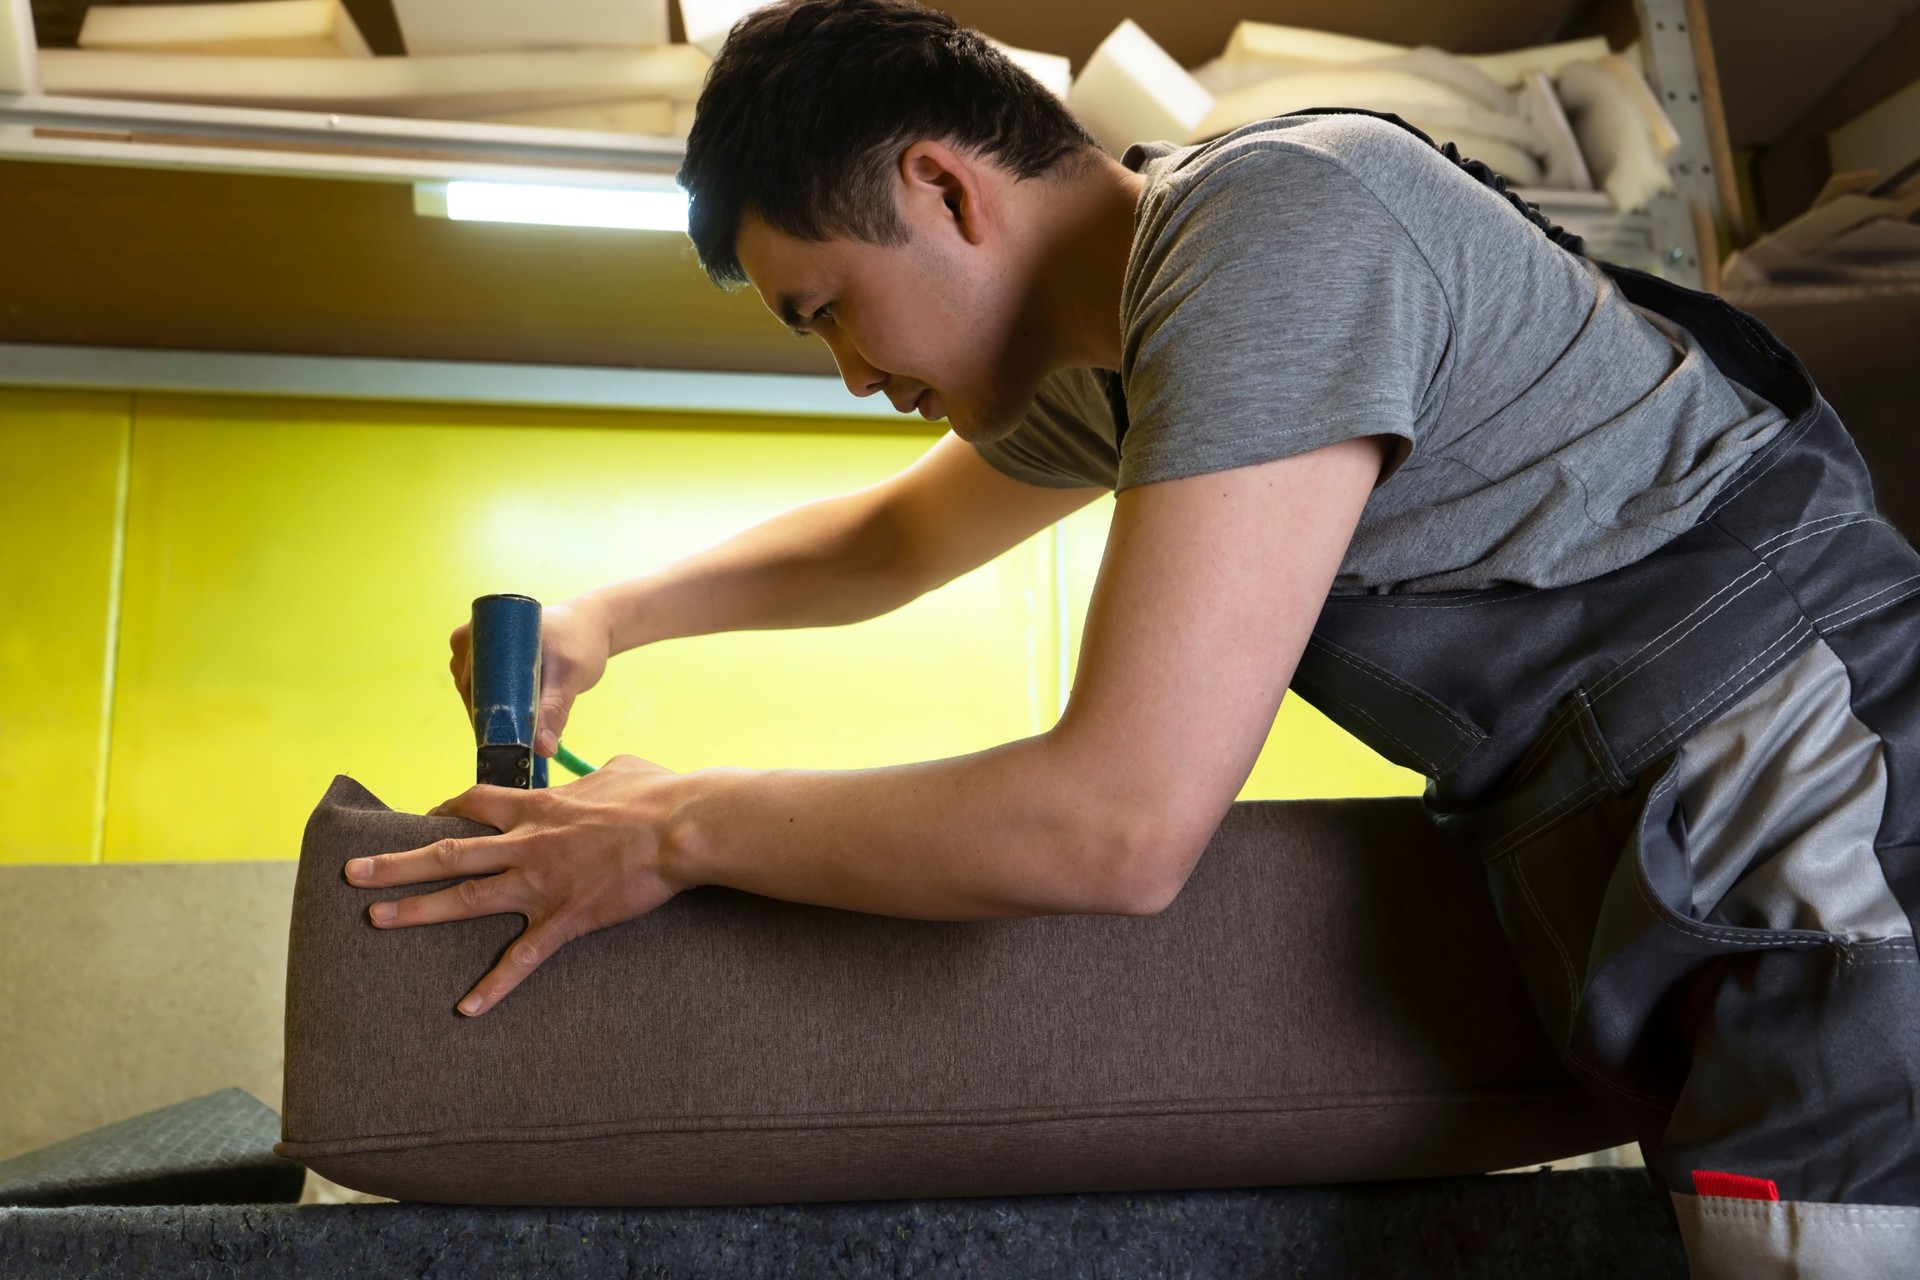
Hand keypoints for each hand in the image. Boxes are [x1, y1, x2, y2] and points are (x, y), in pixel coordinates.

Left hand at [343, 755, 684, 1015]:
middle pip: (447, 851)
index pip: (474, 803)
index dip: (445, 810)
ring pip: (464, 899)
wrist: (679, 830)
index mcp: (536, 806)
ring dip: (415, 910)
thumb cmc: (657, 794)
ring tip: (374, 919)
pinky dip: (493, 987)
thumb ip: (594, 778)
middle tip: (353, 872)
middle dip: (395, 863)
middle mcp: (525, 844)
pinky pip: (522, 959)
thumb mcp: (619, 769)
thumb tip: (604, 777)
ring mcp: (540, 884)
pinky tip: (467, 1009)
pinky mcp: (564, 920)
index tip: (428, 818)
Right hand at [448, 595, 613, 757]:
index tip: (508, 740)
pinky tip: (520, 720)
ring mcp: (475, 652)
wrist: (588, 628)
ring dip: (497, 716)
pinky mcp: (484, 665)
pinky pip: (483, 695)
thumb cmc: (579, 642)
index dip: (487, 713)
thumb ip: (555, 710)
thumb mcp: (570, 675)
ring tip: (526, 729)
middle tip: (524, 741)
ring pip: (476, 697)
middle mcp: (471, 638)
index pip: (472, 681)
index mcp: (485, 629)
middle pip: (470, 691)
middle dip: (494, 719)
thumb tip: (542, 748)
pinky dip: (499, 710)